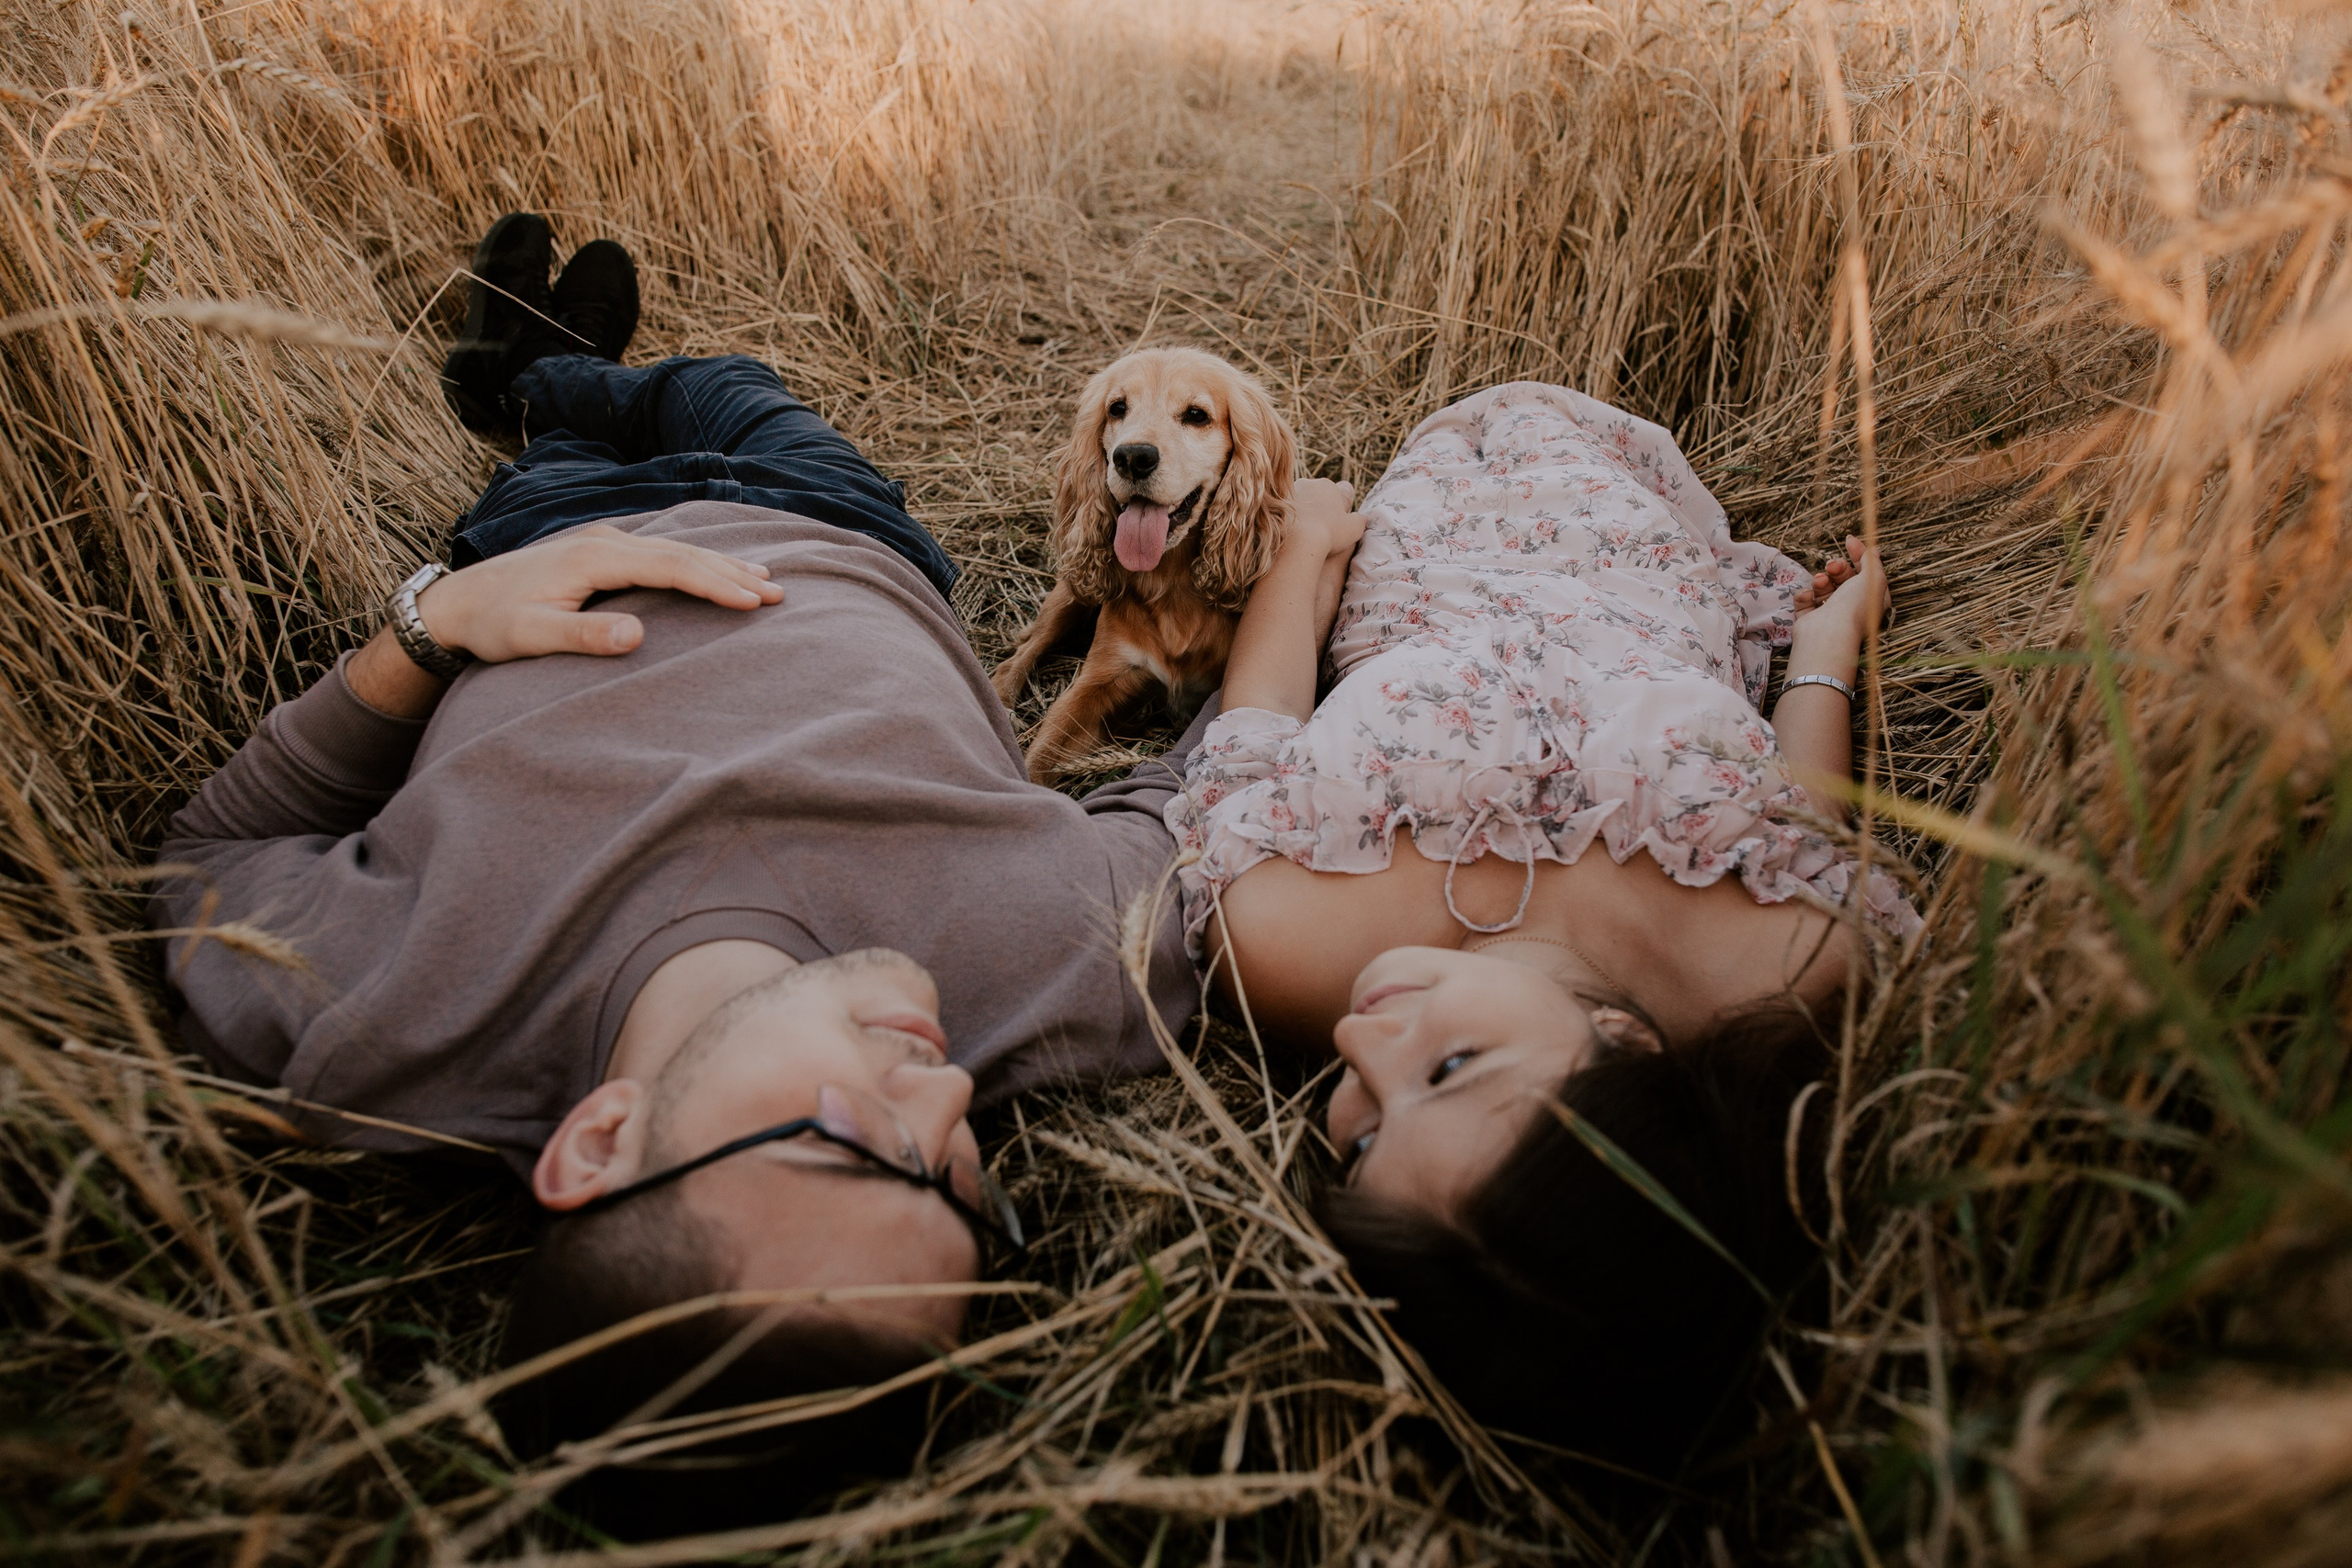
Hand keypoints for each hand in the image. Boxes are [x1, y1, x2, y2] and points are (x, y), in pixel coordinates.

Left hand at [416, 524, 783, 661]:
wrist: (455, 602)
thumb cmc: (493, 623)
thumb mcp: (531, 636)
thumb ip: (583, 636)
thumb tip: (637, 634)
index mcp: (594, 556)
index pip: (669, 566)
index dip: (713, 582)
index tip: (752, 601)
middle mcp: (604, 540)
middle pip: (680, 552)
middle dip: (731, 571)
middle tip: (777, 591)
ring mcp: (603, 541)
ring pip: (673, 549)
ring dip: (718, 563)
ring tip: (762, 579)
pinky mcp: (600, 551)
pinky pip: (661, 552)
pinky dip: (695, 561)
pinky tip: (714, 568)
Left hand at [1286, 477, 1365, 563]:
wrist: (1296, 541)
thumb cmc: (1329, 533)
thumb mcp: (1353, 529)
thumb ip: (1360, 521)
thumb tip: (1363, 519)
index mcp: (1328, 485)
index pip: (1338, 492)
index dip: (1340, 507)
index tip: (1337, 520)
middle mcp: (1307, 483)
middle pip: (1316, 495)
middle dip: (1319, 508)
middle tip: (1321, 529)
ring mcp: (1288, 493)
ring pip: (1299, 502)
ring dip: (1302, 513)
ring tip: (1304, 533)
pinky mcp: (1274, 506)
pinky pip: (1284, 512)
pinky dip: (1288, 520)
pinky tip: (1290, 534)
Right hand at [1791, 535, 1890, 635]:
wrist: (1828, 633)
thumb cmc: (1854, 606)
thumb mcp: (1873, 578)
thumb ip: (1872, 560)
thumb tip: (1873, 548)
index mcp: (1871, 599)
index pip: (1866, 571)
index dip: (1859, 554)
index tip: (1848, 540)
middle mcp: (1852, 607)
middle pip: (1843, 577)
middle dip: (1837, 567)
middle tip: (1832, 566)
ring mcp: (1830, 614)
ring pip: (1823, 586)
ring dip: (1820, 580)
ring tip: (1820, 582)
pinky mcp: (1810, 619)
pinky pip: (1805, 600)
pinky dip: (1805, 595)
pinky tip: (1808, 597)